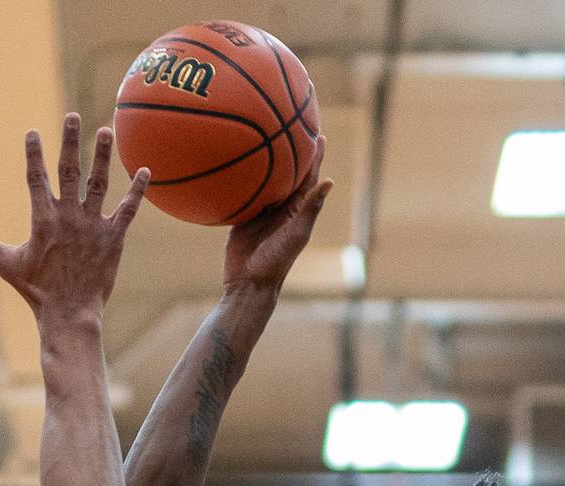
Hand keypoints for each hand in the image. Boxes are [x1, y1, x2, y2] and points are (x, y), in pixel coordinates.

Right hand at [0, 114, 148, 327]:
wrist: (69, 314)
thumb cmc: (36, 291)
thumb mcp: (6, 264)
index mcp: (42, 219)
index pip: (36, 177)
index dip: (34, 153)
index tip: (33, 132)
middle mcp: (68, 216)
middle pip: (69, 170)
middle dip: (70, 141)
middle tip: (74, 116)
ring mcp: (92, 226)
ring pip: (99, 183)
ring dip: (103, 156)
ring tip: (107, 131)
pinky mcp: (113, 238)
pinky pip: (128, 209)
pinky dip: (138, 190)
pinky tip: (145, 170)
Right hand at [223, 137, 331, 291]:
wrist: (248, 283)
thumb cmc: (276, 262)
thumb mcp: (296, 234)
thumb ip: (310, 209)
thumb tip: (329, 181)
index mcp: (297, 209)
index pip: (308, 175)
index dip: (314, 154)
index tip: (317, 131)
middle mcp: (281, 207)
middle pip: (287, 172)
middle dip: (291, 149)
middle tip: (291, 123)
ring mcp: (261, 211)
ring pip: (265, 180)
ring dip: (265, 160)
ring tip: (263, 135)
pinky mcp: (243, 216)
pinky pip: (243, 192)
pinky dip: (242, 178)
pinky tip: (235, 161)